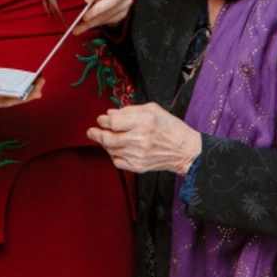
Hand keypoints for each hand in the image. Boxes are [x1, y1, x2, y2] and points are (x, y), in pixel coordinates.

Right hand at [0, 63, 45, 111]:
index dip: (0, 99)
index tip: (15, 95)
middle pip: (1, 102)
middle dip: (20, 98)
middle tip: (38, 90)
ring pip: (7, 100)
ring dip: (24, 95)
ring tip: (41, 86)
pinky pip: (5, 95)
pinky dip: (19, 91)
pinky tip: (31, 85)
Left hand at [74, 0, 133, 33]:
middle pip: (112, 1)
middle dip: (97, 10)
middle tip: (84, 17)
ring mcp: (126, 2)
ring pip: (110, 13)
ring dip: (94, 22)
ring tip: (78, 28)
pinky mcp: (124, 12)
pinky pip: (110, 20)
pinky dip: (96, 24)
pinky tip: (84, 27)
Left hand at [87, 102, 201, 173]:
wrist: (185, 150)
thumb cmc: (170, 127)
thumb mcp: (153, 110)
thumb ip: (129, 110)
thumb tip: (110, 114)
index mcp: (144, 121)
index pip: (113, 122)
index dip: (103, 120)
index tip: (101, 119)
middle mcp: (140, 138)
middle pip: (107, 138)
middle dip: (96, 134)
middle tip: (92, 131)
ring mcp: (138, 154)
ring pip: (110, 150)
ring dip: (105, 143)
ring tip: (107, 138)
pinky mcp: (138, 166)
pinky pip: (117, 161)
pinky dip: (113, 155)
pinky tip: (118, 149)